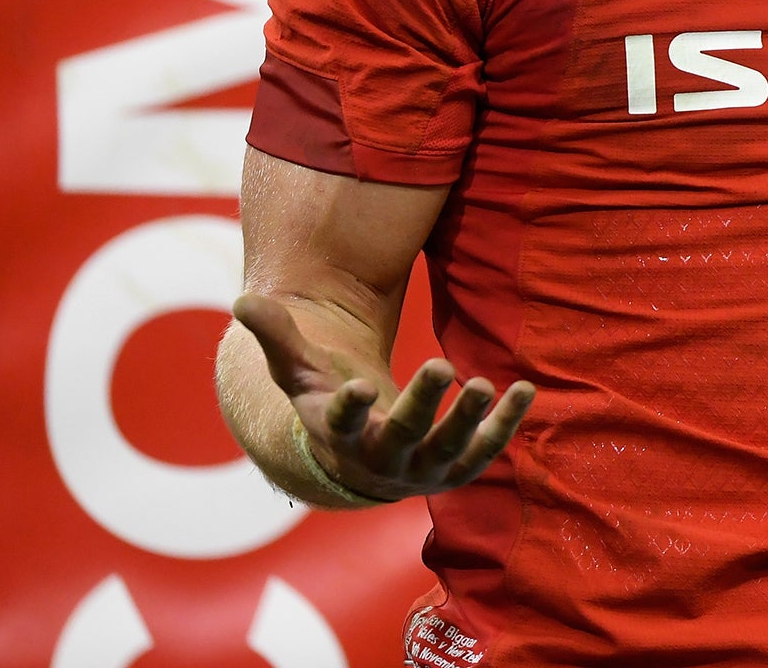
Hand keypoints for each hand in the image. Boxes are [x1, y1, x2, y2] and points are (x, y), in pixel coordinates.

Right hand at [232, 291, 535, 504]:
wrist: (361, 460)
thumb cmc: (328, 401)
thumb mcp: (300, 370)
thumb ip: (277, 335)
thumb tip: (242, 298)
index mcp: (339, 435)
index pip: (341, 425)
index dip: (350, 408)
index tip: (360, 385)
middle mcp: (381, 460)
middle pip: (401, 436)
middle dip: (420, 404)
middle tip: (441, 364)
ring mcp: (421, 469)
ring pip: (447, 450)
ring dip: (469, 421)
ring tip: (484, 384)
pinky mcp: (457, 469)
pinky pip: (485, 451)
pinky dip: (506, 424)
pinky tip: (525, 389)